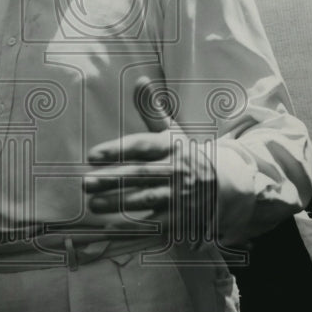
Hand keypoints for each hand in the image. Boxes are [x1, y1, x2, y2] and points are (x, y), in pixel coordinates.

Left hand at [83, 77, 216, 225]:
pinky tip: (111, 230)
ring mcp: (179, 197)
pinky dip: (133, 229)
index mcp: (172, 147)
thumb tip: (139, 80)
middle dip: (112, 180)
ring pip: (146, 200)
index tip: (92, 155)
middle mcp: (176, 171)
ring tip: (93, 205)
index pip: (142, 146)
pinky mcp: (180, 220)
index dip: (117, 150)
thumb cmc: (188, 156)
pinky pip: (154, 226)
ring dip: (119, 204)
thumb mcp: (173, 133)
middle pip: (141, 175)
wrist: (226, 186)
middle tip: (85, 183)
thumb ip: (152, 110)